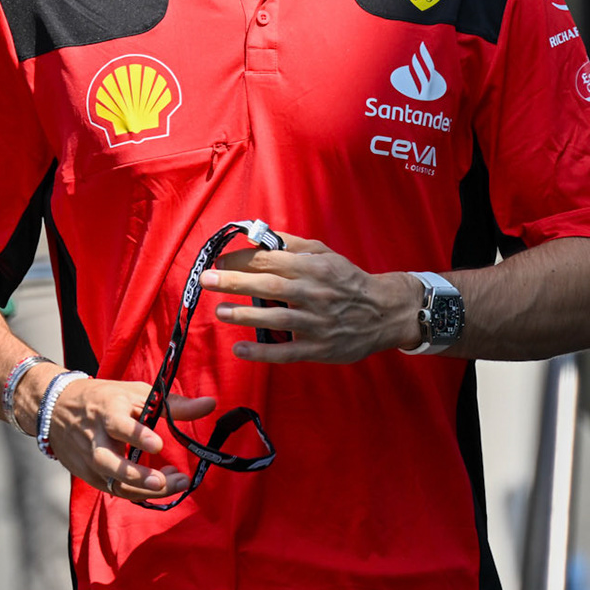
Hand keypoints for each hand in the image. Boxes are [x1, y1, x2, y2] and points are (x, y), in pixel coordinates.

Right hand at [40, 375, 214, 501]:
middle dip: (135, 474)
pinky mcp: (87, 474)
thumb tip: (210, 404)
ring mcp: (88, 459)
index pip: (118, 424)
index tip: (157, 444)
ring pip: (110, 481)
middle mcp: (94, 437)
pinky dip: (134, 492)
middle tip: (162, 481)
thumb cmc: (106, 398)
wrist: (56, 407)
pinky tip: (156, 486)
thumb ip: (173, 404)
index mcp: (106, 410)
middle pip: (109, 461)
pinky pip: (111, 489)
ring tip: (168, 486)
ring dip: (139, 488)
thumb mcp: (136, 393)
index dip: (137, 435)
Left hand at [202, 233, 423, 362]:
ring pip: (276, 318)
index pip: (271, 261)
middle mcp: (314, 293)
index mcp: (313, 268)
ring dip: (245, 316)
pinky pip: (287, 351)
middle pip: (269, 287)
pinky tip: (240, 349)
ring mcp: (317, 323)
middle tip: (207, 280)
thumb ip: (292, 245)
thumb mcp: (325, 254)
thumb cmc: (347, 280)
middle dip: (235, 283)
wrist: (383, 312)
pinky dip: (263, 351)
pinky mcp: (319, 348)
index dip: (242, 261)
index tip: (218, 261)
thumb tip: (258, 237)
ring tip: (220, 312)